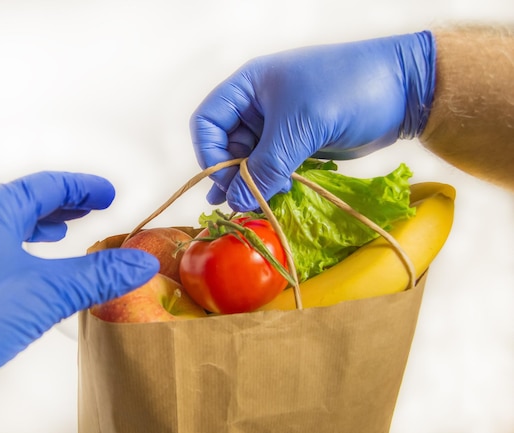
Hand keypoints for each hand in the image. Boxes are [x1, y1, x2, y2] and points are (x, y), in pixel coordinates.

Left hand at [0, 172, 158, 432]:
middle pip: (27, 201)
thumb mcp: (47, 292)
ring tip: (65, 232)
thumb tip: (138, 263)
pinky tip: (33, 271)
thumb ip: (98, 275)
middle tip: (92, 206)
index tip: (106, 193)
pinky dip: (21, 251)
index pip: (48, 185)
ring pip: (8, 227)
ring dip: (41, 226)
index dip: (84, 188)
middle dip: (63, 204)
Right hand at [191, 31, 435, 210]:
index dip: (209, 153)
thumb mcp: (301, 127)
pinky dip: (269, 184)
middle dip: (231, 174)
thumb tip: (236, 201)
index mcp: (249, 87)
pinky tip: (268, 200)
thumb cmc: (348, 90)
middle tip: (239, 203)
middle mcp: (258, 106)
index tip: (225, 180)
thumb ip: (266, 166)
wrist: (404, 89)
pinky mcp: (298, 144)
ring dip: (250, 184)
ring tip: (251, 206)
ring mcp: (279, 126)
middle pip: (226, 145)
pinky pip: (273, 167)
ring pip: (250, 160)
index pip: (208, 122)